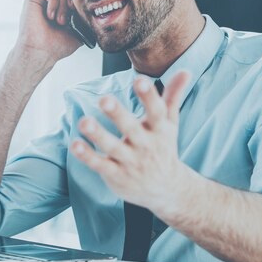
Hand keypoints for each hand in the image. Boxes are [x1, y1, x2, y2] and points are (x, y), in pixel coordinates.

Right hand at [15, 0, 82, 64]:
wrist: (41, 51)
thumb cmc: (57, 46)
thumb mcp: (78, 34)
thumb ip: (85, 22)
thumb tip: (97, 14)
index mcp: (63, 10)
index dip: (79, 0)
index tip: (79, 13)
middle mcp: (53, 3)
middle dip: (72, 0)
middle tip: (71, 15)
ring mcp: (43, 0)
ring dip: (63, 5)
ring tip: (60, 21)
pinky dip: (54, 2)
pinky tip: (51, 16)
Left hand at [71, 71, 191, 215]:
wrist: (167, 190)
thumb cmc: (164, 148)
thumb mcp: (170, 123)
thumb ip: (173, 97)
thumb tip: (185, 71)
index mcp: (159, 130)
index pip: (156, 111)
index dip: (149, 96)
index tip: (140, 80)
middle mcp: (145, 145)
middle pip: (131, 128)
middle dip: (118, 114)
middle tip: (104, 99)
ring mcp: (130, 162)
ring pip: (112, 148)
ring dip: (98, 135)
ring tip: (84, 121)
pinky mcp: (116, 175)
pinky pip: (100, 164)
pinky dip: (87, 156)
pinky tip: (75, 144)